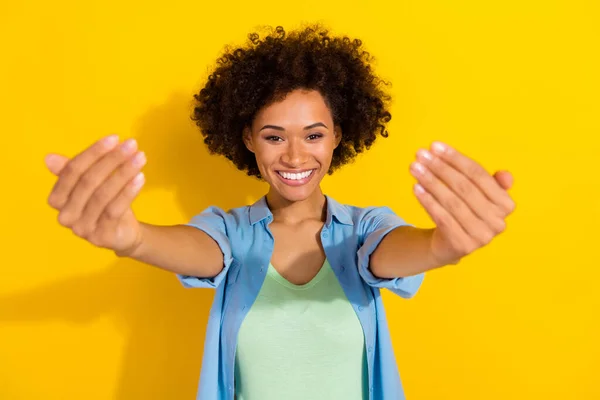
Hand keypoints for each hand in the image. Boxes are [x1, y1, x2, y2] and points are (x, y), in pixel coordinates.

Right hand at [45, 134, 146, 255]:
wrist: (123, 234)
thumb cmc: (104, 203)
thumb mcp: (90, 184)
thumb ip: (73, 170)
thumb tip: (49, 158)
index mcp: (57, 199)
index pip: (72, 171)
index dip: (93, 153)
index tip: (114, 138)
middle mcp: (66, 216)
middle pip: (88, 181)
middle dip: (111, 160)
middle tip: (131, 145)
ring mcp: (83, 229)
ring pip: (103, 195)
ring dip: (123, 172)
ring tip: (140, 158)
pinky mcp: (102, 237)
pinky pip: (115, 210)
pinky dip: (128, 192)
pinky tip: (140, 177)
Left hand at [409, 141, 514, 265]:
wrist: (451, 244)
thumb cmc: (466, 210)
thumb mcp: (479, 195)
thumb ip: (488, 181)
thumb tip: (505, 174)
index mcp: (506, 204)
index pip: (479, 175)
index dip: (456, 158)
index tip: (435, 146)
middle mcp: (498, 221)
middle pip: (464, 187)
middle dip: (440, 168)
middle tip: (420, 154)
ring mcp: (481, 236)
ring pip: (451, 201)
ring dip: (430, 181)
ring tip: (414, 168)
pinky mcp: (462, 245)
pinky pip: (442, 217)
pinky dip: (427, 201)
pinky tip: (416, 188)